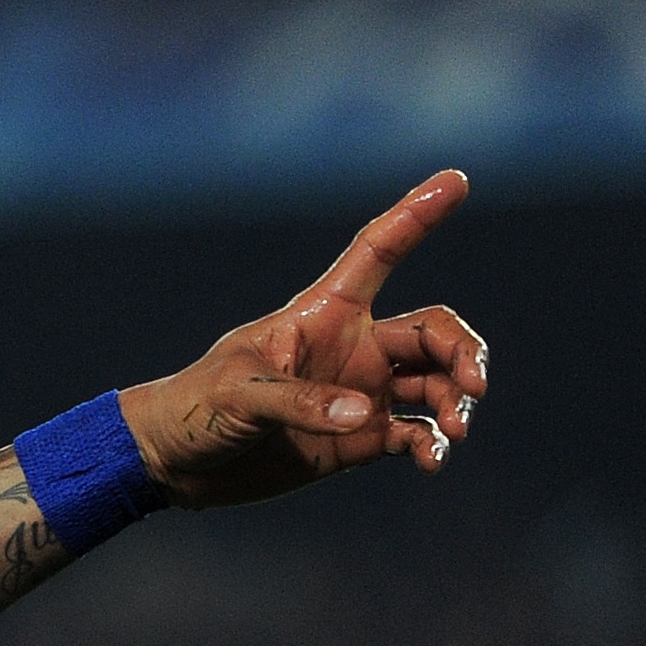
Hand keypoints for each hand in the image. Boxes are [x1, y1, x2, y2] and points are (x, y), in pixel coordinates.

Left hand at [118, 171, 488, 509]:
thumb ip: (299, 402)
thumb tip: (363, 414)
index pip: (378, 252)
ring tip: (450, 429)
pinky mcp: (357, 439)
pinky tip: (430, 460)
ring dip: (454, 402)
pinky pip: (414, 433)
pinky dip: (430, 445)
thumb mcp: (237, 396)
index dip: (415, 216)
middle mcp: (352, 348)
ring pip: (435, 383)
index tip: (455, 179)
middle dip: (462, 351)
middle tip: (473, 386)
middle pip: (433, 332)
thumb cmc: (192, 410)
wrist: (172, 466)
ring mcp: (358, 393)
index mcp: (322, 314)